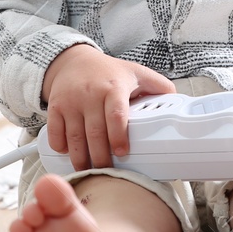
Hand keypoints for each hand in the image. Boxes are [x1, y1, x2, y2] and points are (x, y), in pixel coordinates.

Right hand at [41, 44, 176, 170]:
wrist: (73, 60)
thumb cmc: (107, 71)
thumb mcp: (135, 72)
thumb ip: (157, 85)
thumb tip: (177, 99)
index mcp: (114, 87)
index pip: (116, 115)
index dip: (119, 136)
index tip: (122, 153)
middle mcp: (91, 94)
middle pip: (95, 133)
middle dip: (100, 157)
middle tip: (106, 171)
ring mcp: (71, 101)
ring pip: (75, 137)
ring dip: (81, 158)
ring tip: (88, 170)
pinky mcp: (55, 106)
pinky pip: (56, 132)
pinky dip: (61, 146)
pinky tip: (69, 153)